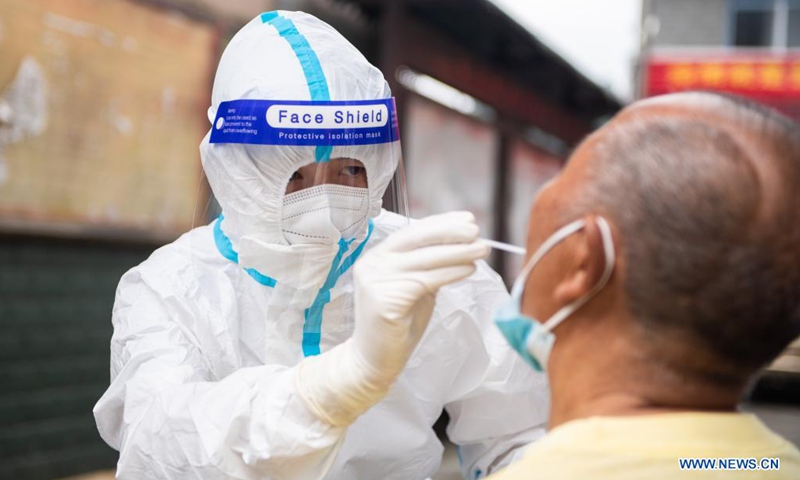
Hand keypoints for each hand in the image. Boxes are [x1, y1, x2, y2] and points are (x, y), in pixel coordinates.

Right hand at [352, 211, 488, 382]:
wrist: (374, 361)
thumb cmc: (398, 326)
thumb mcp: (414, 288)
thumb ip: (428, 267)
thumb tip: (461, 245)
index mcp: (377, 257)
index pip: (411, 232)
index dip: (440, 223)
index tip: (467, 218)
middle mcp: (372, 264)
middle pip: (416, 239)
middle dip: (449, 232)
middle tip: (477, 230)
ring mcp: (375, 281)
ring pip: (425, 259)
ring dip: (458, 252)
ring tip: (482, 249)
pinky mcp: (385, 300)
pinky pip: (425, 280)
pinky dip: (451, 273)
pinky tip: (469, 270)